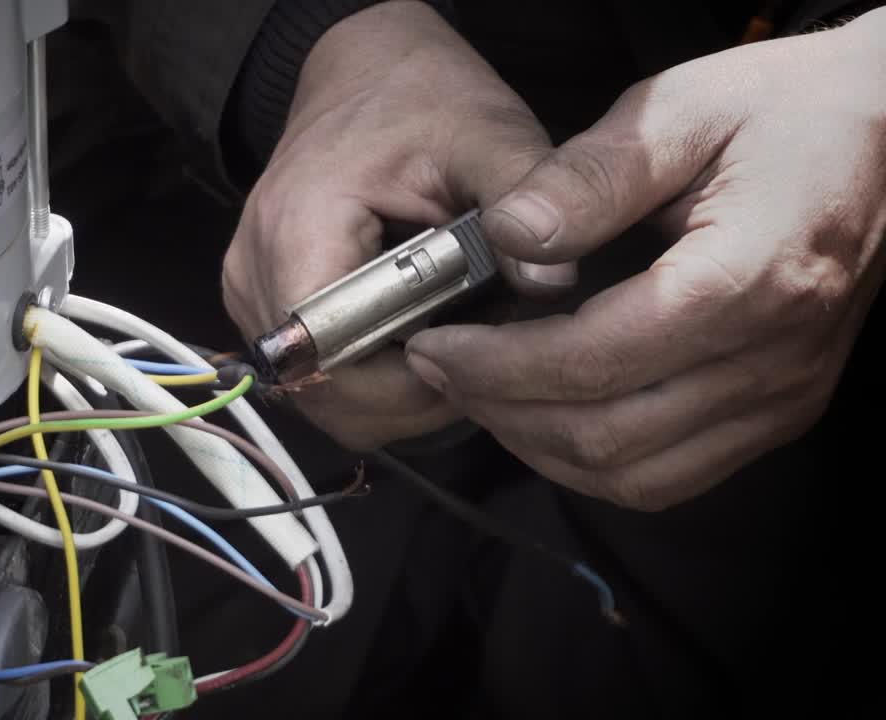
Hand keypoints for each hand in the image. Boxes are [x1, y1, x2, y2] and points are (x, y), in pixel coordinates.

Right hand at [222, 0, 560, 449]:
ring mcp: (250, 295)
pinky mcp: (263, 307)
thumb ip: (523, 198)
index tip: (478, 353)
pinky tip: (420, 332)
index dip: (410, 382)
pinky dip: (375, 374)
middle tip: (482, 350)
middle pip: (326, 392)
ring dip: (397, 388)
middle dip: (414, 391)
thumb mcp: (487, 135)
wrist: (364, 75)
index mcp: (297, 231)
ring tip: (454, 334)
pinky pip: (319, 376)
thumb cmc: (417, 100)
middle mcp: (255, 274)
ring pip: (323, 396)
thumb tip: (552, 285)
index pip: (331, 361)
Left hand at [404, 9, 885, 508]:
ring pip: (636, 476)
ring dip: (540, 448)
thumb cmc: (786, 111)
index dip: (497, 367)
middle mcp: (775, 358)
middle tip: (439, 370)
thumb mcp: (683, 109)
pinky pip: (673, 476)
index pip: (595, 361)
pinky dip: (596, 462)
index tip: (435, 347)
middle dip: (501, 412)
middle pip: (607, 436)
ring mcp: (784, 396)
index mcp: (749, 278)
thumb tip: (506, 236)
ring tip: (481, 395)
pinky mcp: (781, 411)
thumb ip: (590, 175)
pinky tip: (546, 417)